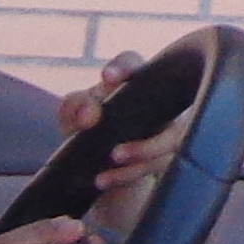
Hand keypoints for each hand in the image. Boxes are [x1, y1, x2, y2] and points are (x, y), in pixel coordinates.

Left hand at [51, 52, 175, 201]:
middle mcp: (155, 100)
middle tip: (112, 128)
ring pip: (169, 136)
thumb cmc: (91, 133)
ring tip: (113, 157)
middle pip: (166, 95)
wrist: (101, 174)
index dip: (121, 66)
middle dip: (143, 104)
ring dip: (142, 148)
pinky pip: (159, 163)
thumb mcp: (76, 119)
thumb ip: (74, 108)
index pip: (130, 63)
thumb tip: (90, 115)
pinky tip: (104, 180)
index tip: (106, 78)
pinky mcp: (167, 158)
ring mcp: (168, 129)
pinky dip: (129, 173)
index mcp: (129, 82)